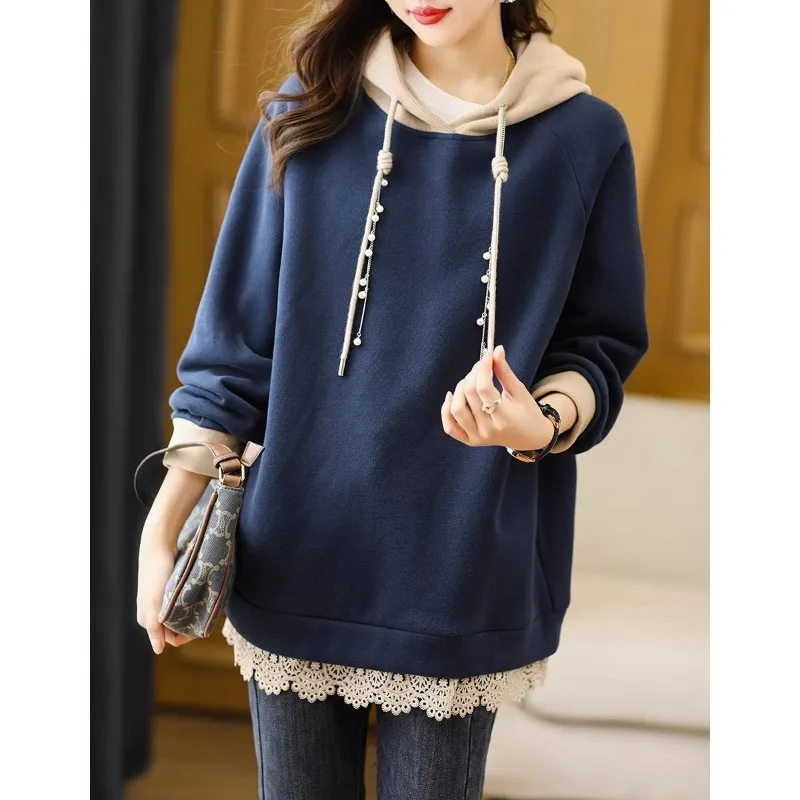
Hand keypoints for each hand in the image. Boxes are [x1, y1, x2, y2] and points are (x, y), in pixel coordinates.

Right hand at [137, 527, 192, 652]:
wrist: (158, 545)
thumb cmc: (156, 574)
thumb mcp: (155, 602)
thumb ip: (155, 627)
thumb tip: (158, 651)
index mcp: (146, 620)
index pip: (170, 639)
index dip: (186, 637)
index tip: (202, 627)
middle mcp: (152, 613)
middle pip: (175, 629)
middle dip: (189, 626)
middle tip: (206, 615)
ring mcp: (159, 602)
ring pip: (179, 616)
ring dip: (190, 615)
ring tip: (204, 607)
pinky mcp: (167, 590)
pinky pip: (180, 605)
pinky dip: (189, 605)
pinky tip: (199, 599)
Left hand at [441, 345, 554, 450]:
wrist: (529, 437)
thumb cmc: (527, 412)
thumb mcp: (519, 390)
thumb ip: (504, 371)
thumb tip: (495, 350)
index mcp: (505, 418)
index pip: (484, 388)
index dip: (483, 368)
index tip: (487, 356)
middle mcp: (489, 430)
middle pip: (469, 395)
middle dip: (473, 374)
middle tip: (481, 366)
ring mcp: (477, 437)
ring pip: (456, 409)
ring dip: (459, 389)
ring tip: (469, 381)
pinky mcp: (470, 441)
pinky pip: (449, 427)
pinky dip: (446, 410)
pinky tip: (451, 396)